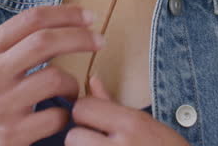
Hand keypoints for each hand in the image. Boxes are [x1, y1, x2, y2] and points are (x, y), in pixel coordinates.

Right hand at [0, 4, 103, 145]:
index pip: (31, 19)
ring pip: (56, 79)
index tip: (88, 16)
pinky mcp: (13, 134)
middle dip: (80, 37)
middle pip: (46, 41)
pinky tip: (60, 116)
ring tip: (72, 91)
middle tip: (100, 40)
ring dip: (73, 84)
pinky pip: (56, 117)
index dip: (66, 13)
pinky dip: (65, 116)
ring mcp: (3, 104)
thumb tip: (53, 24)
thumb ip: (9, 45)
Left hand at [66, 74, 191, 144]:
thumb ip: (111, 103)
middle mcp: (122, 145)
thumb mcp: (144, 122)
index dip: (85, 114)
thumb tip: (91, 80)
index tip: (95, 122)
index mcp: (131, 123)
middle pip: (73, 136)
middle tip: (97, 142)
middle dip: (81, 139)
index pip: (82, 108)